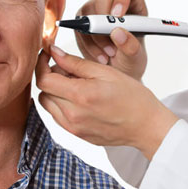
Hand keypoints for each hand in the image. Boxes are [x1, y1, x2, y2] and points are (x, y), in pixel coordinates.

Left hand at [35, 45, 176, 159]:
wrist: (146, 126)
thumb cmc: (132, 97)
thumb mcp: (105, 72)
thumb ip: (75, 63)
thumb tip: (54, 52)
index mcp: (80, 96)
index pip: (43, 79)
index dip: (41, 64)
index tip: (48, 55)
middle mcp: (72, 115)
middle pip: (43, 92)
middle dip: (50, 76)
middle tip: (68, 69)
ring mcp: (74, 128)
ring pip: (48, 105)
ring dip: (54, 91)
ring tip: (74, 84)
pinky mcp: (77, 136)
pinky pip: (57, 117)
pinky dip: (61, 104)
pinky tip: (79, 98)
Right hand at [75, 0, 148, 80]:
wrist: (117, 73)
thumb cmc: (130, 60)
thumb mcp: (136, 58)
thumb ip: (131, 47)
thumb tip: (118, 32)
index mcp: (133, 0)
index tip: (118, 15)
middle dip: (103, 9)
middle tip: (107, 33)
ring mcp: (95, 8)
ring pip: (88, 8)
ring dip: (96, 34)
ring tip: (109, 54)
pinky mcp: (81, 20)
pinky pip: (78, 26)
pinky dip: (87, 44)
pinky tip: (100, 56)